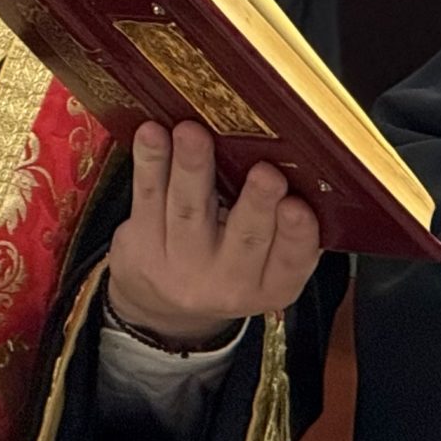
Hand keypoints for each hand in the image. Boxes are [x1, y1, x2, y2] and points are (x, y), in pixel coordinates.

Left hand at [106, 121, 321, 345]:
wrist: (163, 305)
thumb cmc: (230, 262)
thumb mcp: (268, 260)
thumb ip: (286, 223)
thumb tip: (299, 157)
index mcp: (273, 285)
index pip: (292, 260)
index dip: (297, 234)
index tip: (297, 205)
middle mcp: (228, 283)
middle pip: (244, 239)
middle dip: (255, 203)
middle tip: (264, 172)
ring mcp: (182, 269)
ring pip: (190, 212)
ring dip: (192, 169)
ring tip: (193, 134)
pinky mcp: (142, 248)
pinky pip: (148, 199)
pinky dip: (151, 163)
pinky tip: (152, 135)